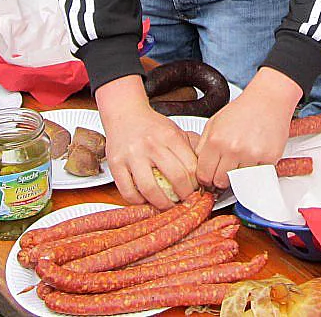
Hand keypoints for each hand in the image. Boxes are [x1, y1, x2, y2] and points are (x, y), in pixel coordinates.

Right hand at [96, 76, 199, 208]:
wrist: (124, 113)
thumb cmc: (150, 125)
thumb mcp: (174, 130)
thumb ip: (188, 149)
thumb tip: (203, 171)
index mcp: (169, 136)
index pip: (191, 167)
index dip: (197, 184)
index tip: (198, 191)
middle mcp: (151, 145)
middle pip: (176, 178)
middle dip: (185, 196)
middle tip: (186, 202)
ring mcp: (132, 156)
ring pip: (150, 189)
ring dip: (163, 204)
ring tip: (168, 206)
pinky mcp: (116, 165)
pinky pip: (128, 192)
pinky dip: (139, 202)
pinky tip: (146, 200)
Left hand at [195, 67, 300, 188]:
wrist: (268, 100)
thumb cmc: (242, 110)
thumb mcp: (214, 123)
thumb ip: (203, 146)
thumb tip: (200, 167)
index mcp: (216, 140)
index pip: (204, 174)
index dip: (206, 178)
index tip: (210, 177)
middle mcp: (233, 149)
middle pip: (220, 182)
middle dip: (221, 178)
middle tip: (226, 170)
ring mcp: (251, 155)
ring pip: (239, 181)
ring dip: (239, 174)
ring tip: (242, 159)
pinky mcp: (268, 158)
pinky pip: (257, 176)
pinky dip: (255, 171)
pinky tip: (254, 157)